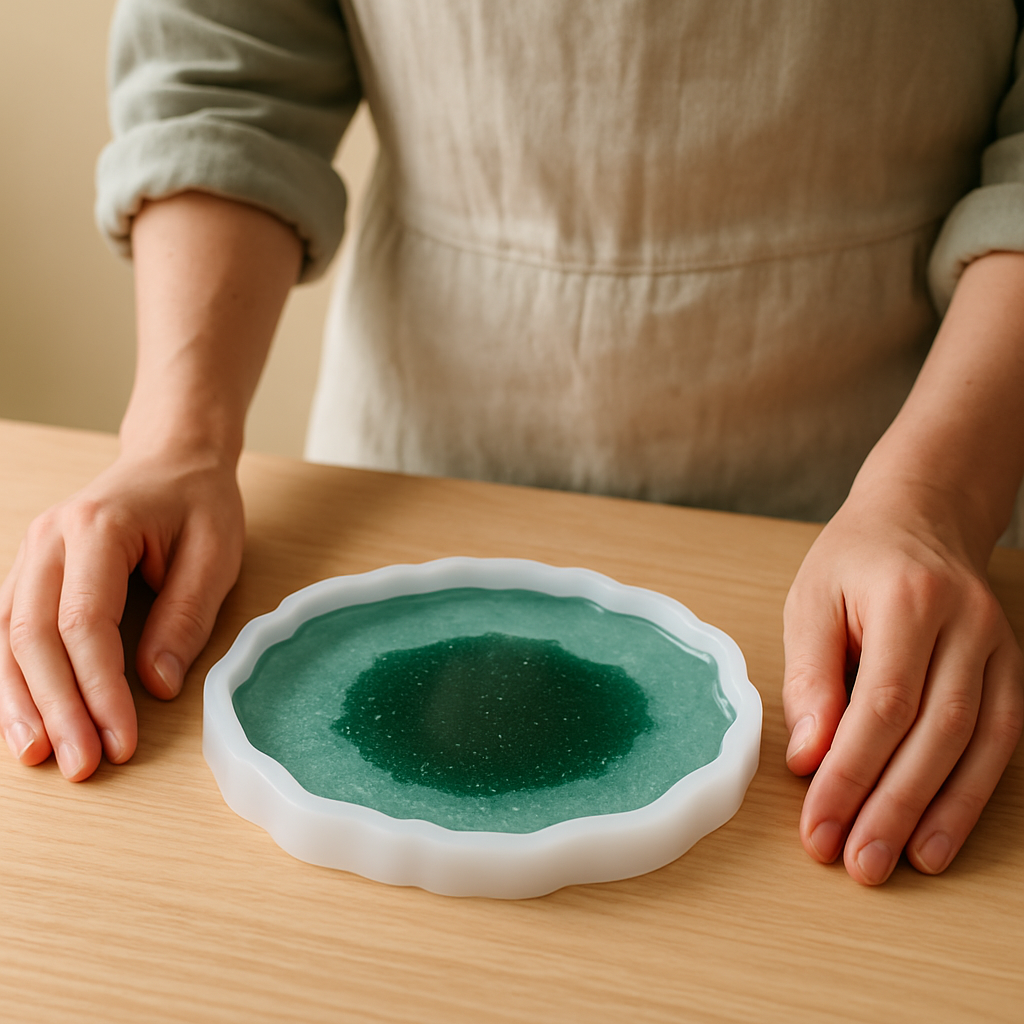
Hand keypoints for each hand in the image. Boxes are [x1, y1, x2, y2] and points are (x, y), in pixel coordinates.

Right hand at [0, 449, 243, 779]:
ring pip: (6, 636)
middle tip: (80, 764)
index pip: (84, 622)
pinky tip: (22, 718)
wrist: (171, 460)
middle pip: (34, 636)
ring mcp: (31, 552)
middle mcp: (49, 538)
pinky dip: (11, 677)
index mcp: (98, 527)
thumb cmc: (198, 503)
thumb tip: (157, 685)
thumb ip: (185, 617)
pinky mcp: (30, 571)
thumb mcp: (215, 554)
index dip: (98, 689)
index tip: (121, 739)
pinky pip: (6, 629)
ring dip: (20, 701)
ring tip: (38, 755)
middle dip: (56, 707)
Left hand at [783, 486, 1023, 883]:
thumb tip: (809, 759)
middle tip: (856, 861)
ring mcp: (999, 648)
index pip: (882, 703)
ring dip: (939, 813)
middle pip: (934, 732)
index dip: (851, 771)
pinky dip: (972, 794)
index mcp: (908, 600)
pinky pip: (1001, 741)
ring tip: (900, 862)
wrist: (921, 517)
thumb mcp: (811, 601)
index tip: (818, 822)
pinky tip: (941, 835)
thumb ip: (809, 677)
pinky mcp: (1011, 669)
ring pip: (977, 744)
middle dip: (892, 805)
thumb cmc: (856, 559)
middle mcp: (966, 624)